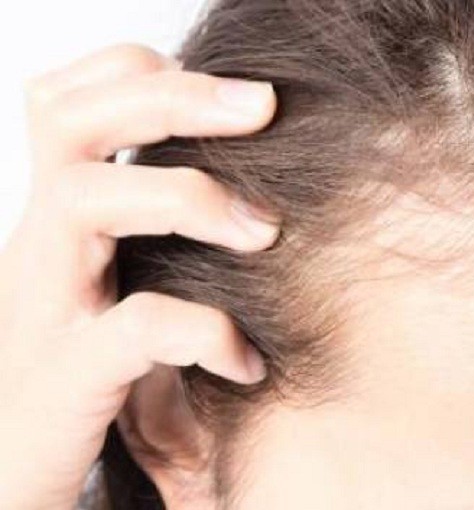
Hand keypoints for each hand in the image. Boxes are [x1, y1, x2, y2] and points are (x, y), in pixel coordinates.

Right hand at [0, 44, 278, 509]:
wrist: (8, 480)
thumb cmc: (83, 378)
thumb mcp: (115, 289)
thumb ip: (158, 236)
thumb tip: (257, 192)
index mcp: (58, 221)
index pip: (70, 101)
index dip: (144, 74)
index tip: (239, 97)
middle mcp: (41, 248)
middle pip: (72, 122)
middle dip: (175, 98)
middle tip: (263, 106)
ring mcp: (45, 308)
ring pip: (82, 199)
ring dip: (187, 196)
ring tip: (263, 230)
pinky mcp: (67, 377)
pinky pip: (135, 327)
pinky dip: (206, 331)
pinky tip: (247, 360)